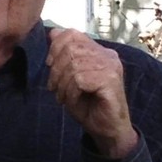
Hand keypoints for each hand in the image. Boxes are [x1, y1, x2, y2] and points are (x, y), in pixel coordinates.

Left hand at [46, 28, 137, 158]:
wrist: (106, 129)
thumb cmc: (88, 104)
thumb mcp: (70, 77)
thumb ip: (63, 55)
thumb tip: (53, 31)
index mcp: (99, 51)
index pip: (72, 34)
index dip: (55, 48)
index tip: (49, 65)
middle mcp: (107, 55)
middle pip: (70, 49)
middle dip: (56, 70)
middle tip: (54, 87)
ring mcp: (111, 67)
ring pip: (74, 65)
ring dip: (62, 84)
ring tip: (63, 97)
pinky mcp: (111, 80)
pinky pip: (80, 79)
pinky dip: (70, 92)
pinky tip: (72, 100)